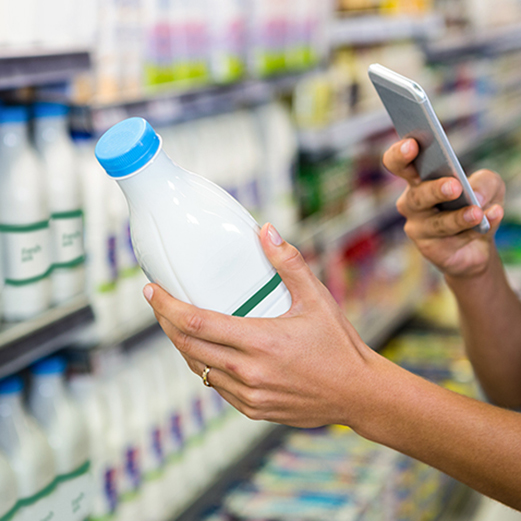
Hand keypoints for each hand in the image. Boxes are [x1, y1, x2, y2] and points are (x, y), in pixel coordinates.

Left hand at [143, 224, 380, 428]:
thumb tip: (266, 231)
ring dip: (183, 346)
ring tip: (178, 324)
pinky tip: (207, 352)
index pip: (196, 323)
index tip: (152, 291)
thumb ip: (288, 262)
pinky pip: (216, 387)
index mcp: (261, 342)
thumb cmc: (338, 344)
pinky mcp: (254, 409)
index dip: (167, 306)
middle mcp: (250, 372)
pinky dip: (204, 366)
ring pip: (198, 369)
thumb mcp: (316, 298)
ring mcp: (250, 395)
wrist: (357, 392)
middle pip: (188, 347)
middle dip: (166, 323)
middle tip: (159, 303)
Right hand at [383, 139, 504, 277]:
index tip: (412, 145)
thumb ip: (484, 182)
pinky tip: (490, 218)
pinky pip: (453, 239)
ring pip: (436, 223)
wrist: (478, 245)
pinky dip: (475, 229)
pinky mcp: (430, 249)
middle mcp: (411, 203)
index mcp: (417, 179)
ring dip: (458, 217)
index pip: (397, 164)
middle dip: (434, 190)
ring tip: (476, 212)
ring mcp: (418, 228)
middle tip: (454, 186)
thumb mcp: (489, 185)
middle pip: (415, 196)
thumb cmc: (475, 204)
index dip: (399, 155)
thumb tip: (475, 196)